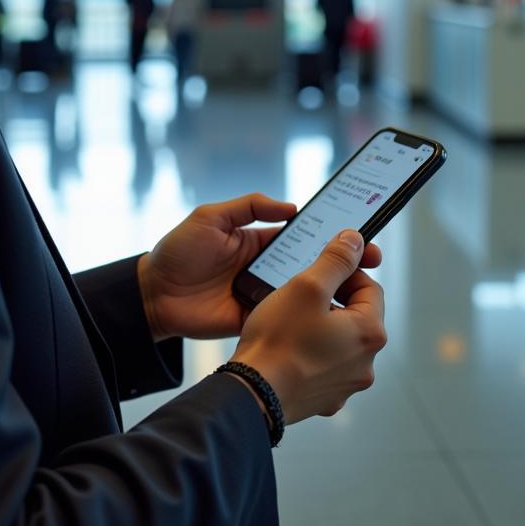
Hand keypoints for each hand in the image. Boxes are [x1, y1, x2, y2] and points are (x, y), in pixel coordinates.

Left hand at [139, 193, 381, 341]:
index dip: (330, 234)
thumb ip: (249, 206)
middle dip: (343, 262)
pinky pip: (286, 317)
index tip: (358, 231)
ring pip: (304, 293)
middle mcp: (267, 268)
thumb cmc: (177, 252)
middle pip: (312, 264)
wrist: (151, 297)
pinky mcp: (255, 319)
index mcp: (259, 241)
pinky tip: (332, 316)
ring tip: (360, 287)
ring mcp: (264, 295)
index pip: (304, 235)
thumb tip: (291, 207)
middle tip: (373, 260)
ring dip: (330, 290)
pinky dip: (307, 317)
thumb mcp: (210, 217)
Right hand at [230, 229, 386, 424]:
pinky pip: (324, 366)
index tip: (319, 273)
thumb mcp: (308, 286)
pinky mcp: (326, 398)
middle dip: (332, 302)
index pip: (370, 288)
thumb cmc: (279, 341)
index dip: (345, 273)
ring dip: (321, 327)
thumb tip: (355, 241)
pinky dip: (310, 354)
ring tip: (291, 323)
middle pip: (356, 316)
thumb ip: (336, 260)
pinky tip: (287, 349)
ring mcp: (347, 384)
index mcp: (370, 333)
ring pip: (340, 341)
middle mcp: (366, 363)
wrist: (252, 394)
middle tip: (300, 297)